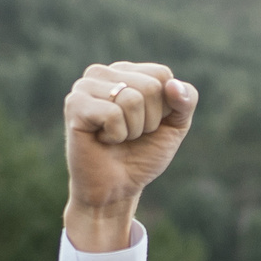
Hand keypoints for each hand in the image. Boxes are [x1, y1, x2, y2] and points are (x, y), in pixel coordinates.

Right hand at [64, 61, 196, 252]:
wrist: (116, 189)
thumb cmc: (142, 154)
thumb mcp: (175, 126)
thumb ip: (186, 101)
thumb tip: (173, 85)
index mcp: (127, 71)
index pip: (162, 75)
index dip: (164, 109)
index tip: (148, 124)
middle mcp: (104, 73)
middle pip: (151, 87)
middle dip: (150, 120)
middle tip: (130, 134)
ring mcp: (85, 86)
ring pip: (132, 99)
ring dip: (132, 129)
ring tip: (116, 137)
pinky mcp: (74, 104)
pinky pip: (113, 114)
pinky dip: (116, 135)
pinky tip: (102, 140)